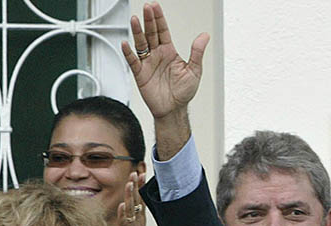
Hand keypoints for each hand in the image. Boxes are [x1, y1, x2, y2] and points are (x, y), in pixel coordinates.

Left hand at [115, 172, 146, 225]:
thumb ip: (130, 216)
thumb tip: (125, 204)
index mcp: (139, 218)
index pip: (141, 198)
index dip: (140, 185)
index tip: (140, 173)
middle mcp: (137, 220)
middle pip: (138, 199)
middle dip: (137, 185)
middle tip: (137, 171)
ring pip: (132, 208)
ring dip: (131, 195)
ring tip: (131, 183)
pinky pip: (125, 222)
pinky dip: (124, 213)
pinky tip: (123, 205)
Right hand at [121, 2, 208, 119]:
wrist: (174, 109)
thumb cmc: (184, 92)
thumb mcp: (195, 71)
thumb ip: (197, 52)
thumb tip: (204, 36)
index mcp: (170, 52)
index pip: (163, 31)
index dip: (159, 19)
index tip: (155, 6)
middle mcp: (157, 55)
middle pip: (151, 33)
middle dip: (148, 20)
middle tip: (146, 7)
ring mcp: (148, 63)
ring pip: (141, 44)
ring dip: (137, 32)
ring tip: (135, 20)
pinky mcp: (140, 74)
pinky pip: (133, 61)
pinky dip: (128, 53)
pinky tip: (126, 44)